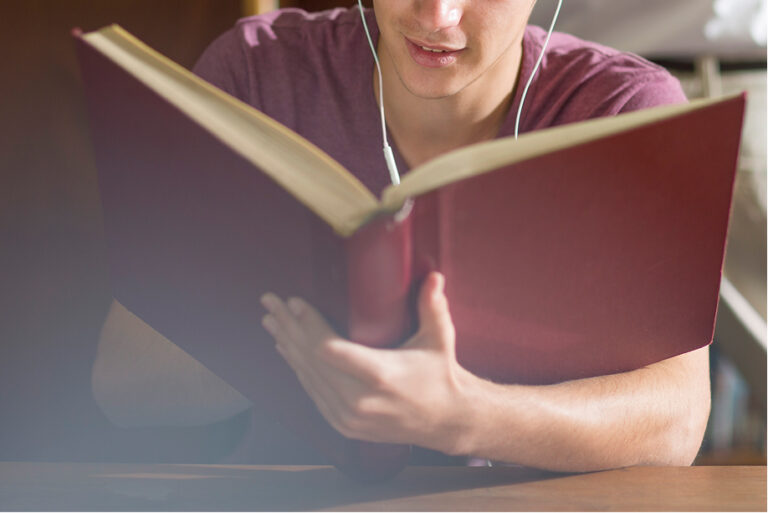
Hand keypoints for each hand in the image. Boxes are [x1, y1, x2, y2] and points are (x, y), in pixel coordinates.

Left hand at [260, 272, 475, 454]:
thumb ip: (433, 307)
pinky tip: (286, 350)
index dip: (308, 324)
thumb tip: (434, 276)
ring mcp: (349, 416)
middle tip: (271, 303)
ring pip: (307, 377)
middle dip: (288, 327)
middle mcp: (359, 400)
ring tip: (272, 322)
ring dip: (287, 346)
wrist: (446, 421)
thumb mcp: (439, 339)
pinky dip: (298, 369)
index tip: (294, 302)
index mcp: (380, 375)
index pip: (329, 348)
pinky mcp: (344, 424)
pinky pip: (313, 393)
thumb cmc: (440, 375)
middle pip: (311, 360)